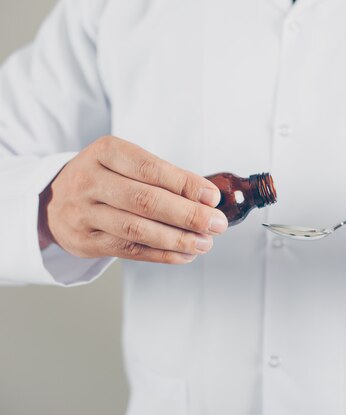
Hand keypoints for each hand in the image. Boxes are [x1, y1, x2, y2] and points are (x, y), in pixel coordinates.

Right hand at [38, 136, 227, 263]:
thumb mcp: (126, 163)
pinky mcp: (86, 241)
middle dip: (187, 215)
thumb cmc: (105, 178)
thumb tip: (208, 198)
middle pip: (145, 201)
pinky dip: (162, 255)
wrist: (53, 199)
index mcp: (105, 152)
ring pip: (136, 230)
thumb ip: (164, 177)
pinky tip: (184, 255)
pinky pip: (130, 251)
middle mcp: (90, 181)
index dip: (185, 184)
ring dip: (177, 239)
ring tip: (204, 243)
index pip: (151, 169)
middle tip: (216, 224)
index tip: (213, 197)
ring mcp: (84, 213)